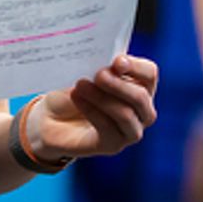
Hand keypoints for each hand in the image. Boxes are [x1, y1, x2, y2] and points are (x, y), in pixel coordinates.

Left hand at [29, 54, 158, 160]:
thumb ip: (100, 63)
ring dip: (102, 98)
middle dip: (119, 84)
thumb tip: (104, 57)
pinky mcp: (113, 145)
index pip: (149, 74)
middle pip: (141, 97)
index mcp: (140, 85)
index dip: (136, 66)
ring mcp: (130, 130)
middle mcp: (142, 110)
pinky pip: (108, 128)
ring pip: (125, 114)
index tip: (116, 61)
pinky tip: (76, 97)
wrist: (53, 116)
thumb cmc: (75, 88)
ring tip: (80, 84)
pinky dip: (91, 110)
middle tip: (98, 74)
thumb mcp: (86, 70)